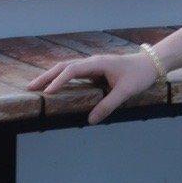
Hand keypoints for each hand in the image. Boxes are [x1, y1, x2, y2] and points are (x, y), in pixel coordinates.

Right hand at [26, 50, 159, 125]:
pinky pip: (74, 72)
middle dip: (46, 77)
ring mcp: (93, 64)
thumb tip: (91, 120)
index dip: (59, 81)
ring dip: (52, 76)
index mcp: (97, 63)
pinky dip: (61, 77)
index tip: (47, 92)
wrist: (151, 63)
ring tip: (37, 87)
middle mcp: (92, 61)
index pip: (72, 70)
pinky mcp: (95, 69)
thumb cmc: (139, 75)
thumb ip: (108, 105)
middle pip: (64, 66)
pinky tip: (55, 86)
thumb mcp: (126, 91)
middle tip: (30, 88)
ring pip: (67, 68)